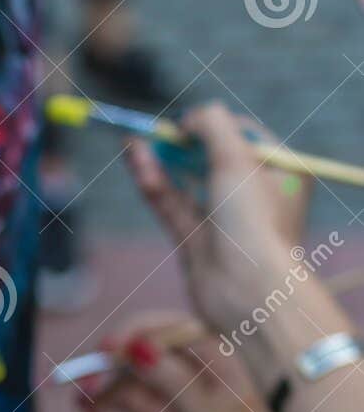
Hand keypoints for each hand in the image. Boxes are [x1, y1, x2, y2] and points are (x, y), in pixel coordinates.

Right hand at [83, 312, 302, 411]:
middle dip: (111, 361)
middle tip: (85, 383)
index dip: (135, 333)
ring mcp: (174, 398)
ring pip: (128, 377)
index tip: (107, 351)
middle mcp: (194, 373)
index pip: (170, 330)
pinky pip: (123, 404)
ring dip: (101, 387)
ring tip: (81, 410)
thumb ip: (173, 382)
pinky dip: (103, 409)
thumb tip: (137, 346)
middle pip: (142, 349)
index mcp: (219, 362)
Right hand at [129, 102, 309, 336]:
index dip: (211, 125)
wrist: (247, 291)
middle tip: (150, 130)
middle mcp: (253, 195)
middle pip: (208, 158)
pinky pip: (172, 206)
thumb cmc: (253, 221)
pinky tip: (136, 163)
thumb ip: (211, 124)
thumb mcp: (237, 157)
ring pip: (185, 183)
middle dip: (178, 144)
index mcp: (279, 172)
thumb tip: (187, 120)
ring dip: (159, 162)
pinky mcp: (196, 242)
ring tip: (132, 141)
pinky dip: (154, 185)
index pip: (242, 136)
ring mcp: (223, 220)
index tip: (186, 123)